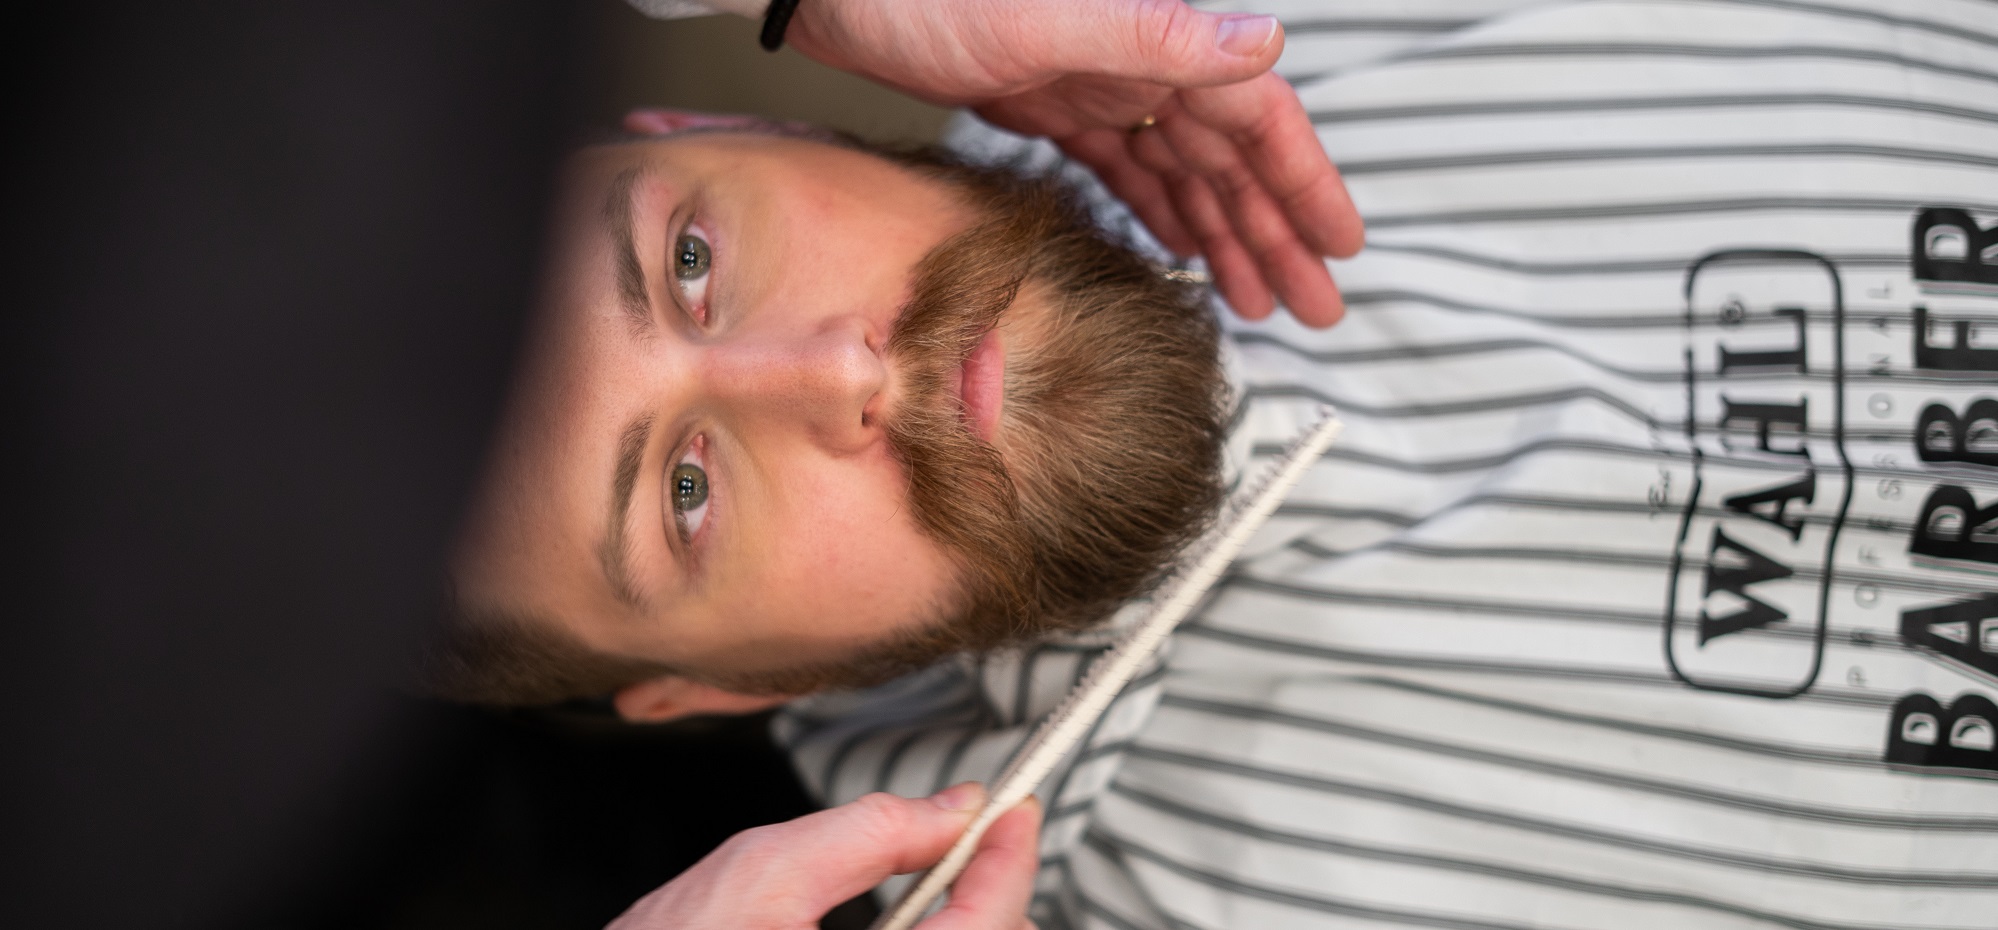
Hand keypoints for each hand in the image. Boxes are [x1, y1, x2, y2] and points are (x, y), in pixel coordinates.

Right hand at [606, 783, 1041, 929]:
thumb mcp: (767, 870)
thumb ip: (873, 831)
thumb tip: (954, 807)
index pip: (989, 921)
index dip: (1011, 857)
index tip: (1015, 811)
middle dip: (988, 892)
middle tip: (966, 838)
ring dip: (959, 920)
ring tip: (923, 880)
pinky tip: (894, 921)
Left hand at [786, 0, 1362, 326]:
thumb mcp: (1045, 18)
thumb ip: (1158, 35)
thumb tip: (1266, 44)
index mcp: (1154, 38)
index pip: (1256, 120)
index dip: (1305, 184)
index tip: (1341, 247)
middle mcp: (1138, 60)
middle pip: (1229, 159)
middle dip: (1276, 233)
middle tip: (1315, 308)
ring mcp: (1095, 84)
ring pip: (1182, 173)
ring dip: (1225, 237)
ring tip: (1259, 303)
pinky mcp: (1050, 106)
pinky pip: (1126, 170)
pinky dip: (1160, 214)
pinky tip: (1180, 255)